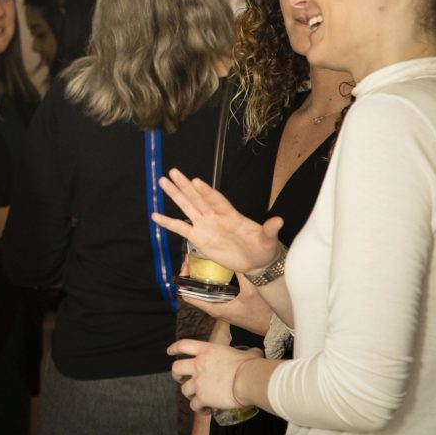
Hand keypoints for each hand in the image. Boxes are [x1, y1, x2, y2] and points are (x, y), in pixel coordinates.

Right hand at [154, 168, 281, 273]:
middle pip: (197, 198)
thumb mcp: (267, 240)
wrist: (255, 262)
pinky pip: (180, 228)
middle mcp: (214, 216)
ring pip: (186, 207)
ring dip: (175, 195)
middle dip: (185, 185)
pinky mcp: (198, 238)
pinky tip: (156, 215)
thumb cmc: (262, 248)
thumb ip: (269, 230)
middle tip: (173, 172)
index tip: (196, 181)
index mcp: (230, 214)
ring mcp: (204, 225)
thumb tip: (279, 221)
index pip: (216, 200)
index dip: (206, 191)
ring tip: (162, 182)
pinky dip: (168, 222)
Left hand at [169, 339, 262, 411]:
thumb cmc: (250, 365)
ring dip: (189, 394)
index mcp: (207, 350)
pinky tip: (206, 410)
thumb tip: (255, 353)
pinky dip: (199, 409)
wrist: (249, 380)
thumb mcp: (246, 353)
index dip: (174, 348)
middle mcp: (199, 364)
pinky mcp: (203, 397)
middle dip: (176, 375)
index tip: (169, 351)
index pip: (184, 345)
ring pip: (184, 389)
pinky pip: (194, 405)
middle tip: (181, 379)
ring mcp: (199, 381)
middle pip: (176, 368)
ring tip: (198, 398)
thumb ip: (245, 353)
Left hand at [180, 266, 272, 336]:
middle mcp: (215, 308)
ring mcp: (222, 307)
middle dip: (193, 272)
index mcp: (214, 308)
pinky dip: (215, 279)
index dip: (183, 279)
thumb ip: (242, 273)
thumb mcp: (252, 291)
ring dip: (204, 275)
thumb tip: (233, 256)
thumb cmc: (264, 315)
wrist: (277, 328)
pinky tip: (222, 268)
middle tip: (195, 257)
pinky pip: (216, 291)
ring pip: (206, 290)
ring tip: (205, 258)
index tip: (187, 264)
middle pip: (195, 290)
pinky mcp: (229, 305)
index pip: (188, 295)